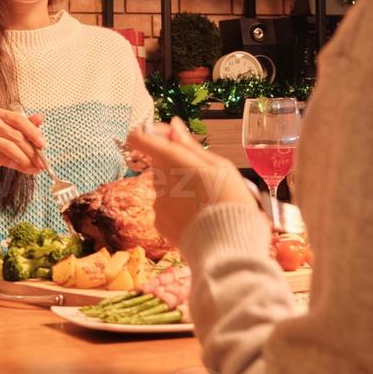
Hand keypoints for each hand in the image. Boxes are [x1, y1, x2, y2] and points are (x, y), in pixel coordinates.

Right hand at [0, 109, 47, 185]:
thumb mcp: (9, 133)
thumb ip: (25, 126)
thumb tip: (40, 117)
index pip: (19, 120)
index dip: (33, 132)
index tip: (44, 144)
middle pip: (16, 135)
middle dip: (32, 150)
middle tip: (42, 162)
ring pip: (10, 147)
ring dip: (26, 159)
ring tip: (36, 167)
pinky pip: (4, 158)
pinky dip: (18, 165)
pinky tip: (27, 170)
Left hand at [125, 119, 257, 244]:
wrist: (229, 248)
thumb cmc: (231, 203)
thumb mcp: (220, 166)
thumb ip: (190, 145)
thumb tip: (173, 125)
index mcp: (174, 161)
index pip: (141, 138)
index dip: (150, 133)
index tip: (166, 136)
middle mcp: (160, 181)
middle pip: (159, 162)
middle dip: (176, 164)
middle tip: (204, 177)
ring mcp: (158, 203)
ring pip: (164, 185)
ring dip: (179, 187)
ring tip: (206, 201)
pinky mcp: (160, 222)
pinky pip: (166, 207)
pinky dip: (178, 208)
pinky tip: (198, 216)